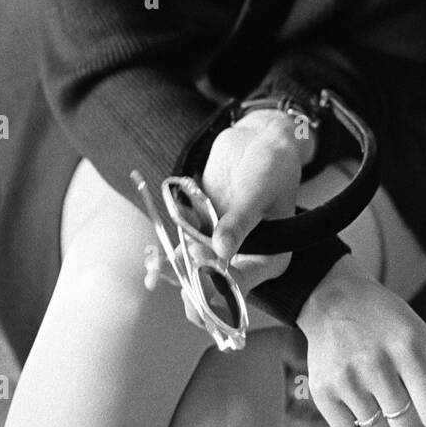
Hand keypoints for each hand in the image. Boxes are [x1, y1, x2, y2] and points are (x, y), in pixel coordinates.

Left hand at [148, 108, 313, 326]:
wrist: (261, 137)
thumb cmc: (273, 163)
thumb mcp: (259, 190)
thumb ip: (240, 221)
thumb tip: (221, 250)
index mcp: (268, 259)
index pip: (237, 289)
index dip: (212, 287)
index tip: (194, 274)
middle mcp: (245, 258)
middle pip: (212, 286)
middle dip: (186, 285)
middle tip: (165, 272)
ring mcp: (222, 244)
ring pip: (194, 269)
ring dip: (171, 270)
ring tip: (153, 266)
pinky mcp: (206, 227)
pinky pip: (184, 245)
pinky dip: (168, 249)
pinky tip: (153, 253)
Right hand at [297, 255, 425, 426]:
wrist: (335, 300)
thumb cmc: (388, 325)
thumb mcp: (423, 338)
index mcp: (408, 348)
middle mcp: (377, 363)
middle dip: (413, 422)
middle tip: (406, 403)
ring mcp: (347, 379)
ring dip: (386, 425)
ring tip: (379, 396)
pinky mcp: (323, 391)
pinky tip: (359, 405)